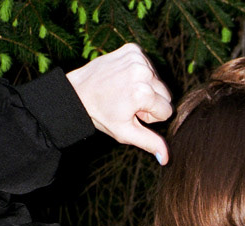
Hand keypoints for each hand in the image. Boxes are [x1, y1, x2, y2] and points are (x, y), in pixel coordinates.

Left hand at [66, 44, 172, 163]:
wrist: (77, 91)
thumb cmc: (101, 114)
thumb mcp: (125, 132)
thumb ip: (149, 143)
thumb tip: (166, 158)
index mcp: (143, 93)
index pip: (167, 111)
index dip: (151, 117)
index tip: (132, 113)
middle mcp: (143, 72)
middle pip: (166, 95)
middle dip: (151, 102)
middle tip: (127, 103)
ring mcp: (138, 58)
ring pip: (158, 81)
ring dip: (145, 87)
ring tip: (124, 91)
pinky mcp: (133, 49)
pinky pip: (149, 66)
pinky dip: (140, 73)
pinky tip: (124, 79)